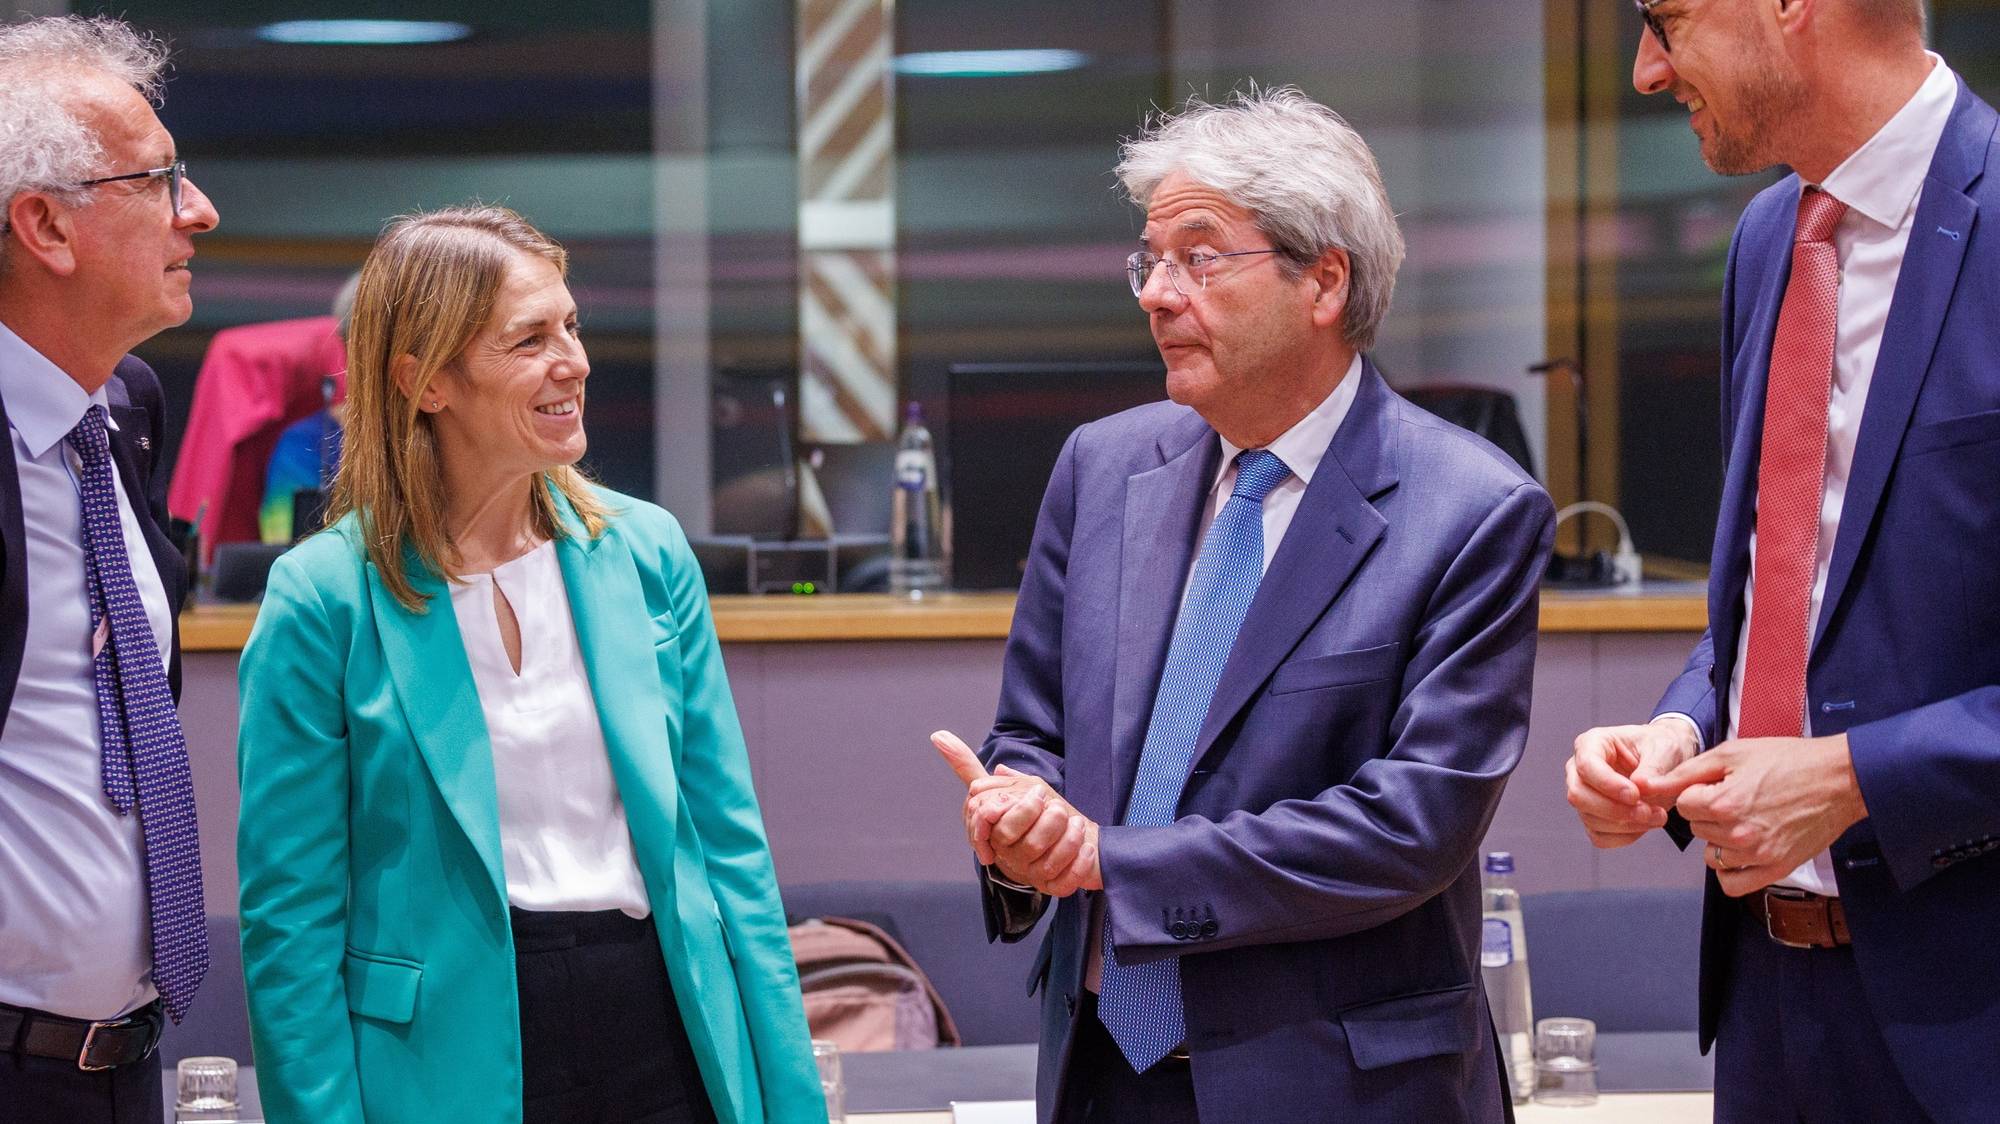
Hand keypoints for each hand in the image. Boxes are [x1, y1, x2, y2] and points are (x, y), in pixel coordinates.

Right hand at [932, 730, 1100, 895]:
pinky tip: (1088, 847)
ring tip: (1077, 822)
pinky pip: (1066, 882)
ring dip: (1067, 839)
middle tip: (1060, 805)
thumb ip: (966, 765)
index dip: (1007, 809)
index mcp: (994, 835)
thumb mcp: (1003, 785)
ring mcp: (1031, 875)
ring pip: (1045, 864)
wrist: (1073, 842)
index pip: (986, 823)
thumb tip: (937, 735)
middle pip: (1019, 842)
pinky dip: (1079, 864)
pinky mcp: (1055, 887)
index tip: (1036, 792)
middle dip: (1043, 820)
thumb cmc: (1032, 812)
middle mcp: (1009, 857)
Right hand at [1566, 718, 1700, 847]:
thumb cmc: (1662, 749)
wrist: (1669, 765)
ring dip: (1626, 825)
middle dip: (1614, 810)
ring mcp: (1584, 795)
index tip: (1636, 795)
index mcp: (1592, 744)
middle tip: (1648, 812)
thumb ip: (1654, 767)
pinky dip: (1625, 836)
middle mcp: (1580, 770)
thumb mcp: (1666, 749)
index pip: (1587, 766)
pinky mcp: (1593, 817)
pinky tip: (1646, 824)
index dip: (1608, 784)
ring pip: (1590, 819)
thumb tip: (1640, 786)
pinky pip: (1599, 837)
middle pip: (1578, 795)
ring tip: (1658, 816)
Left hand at [1650, 733, 1868, 896]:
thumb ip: (1683, 773)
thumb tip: (1642, 784)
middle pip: (1697, 829)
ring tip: (1748, 818)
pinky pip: (1732, 883)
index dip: (1698, 791)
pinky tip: (1742, 849)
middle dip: (1709, 813)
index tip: (1720, 784)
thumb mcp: (1731, 754)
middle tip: (1740, 797)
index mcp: (1724, 802)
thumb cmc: (1787, 761)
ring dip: (1721, 839)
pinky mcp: (1777, 869)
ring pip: (1712, 855)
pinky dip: (1730, 869)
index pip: (1684, 805)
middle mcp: (1739, 834)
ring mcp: (1758, 855)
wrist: (1839, 779)